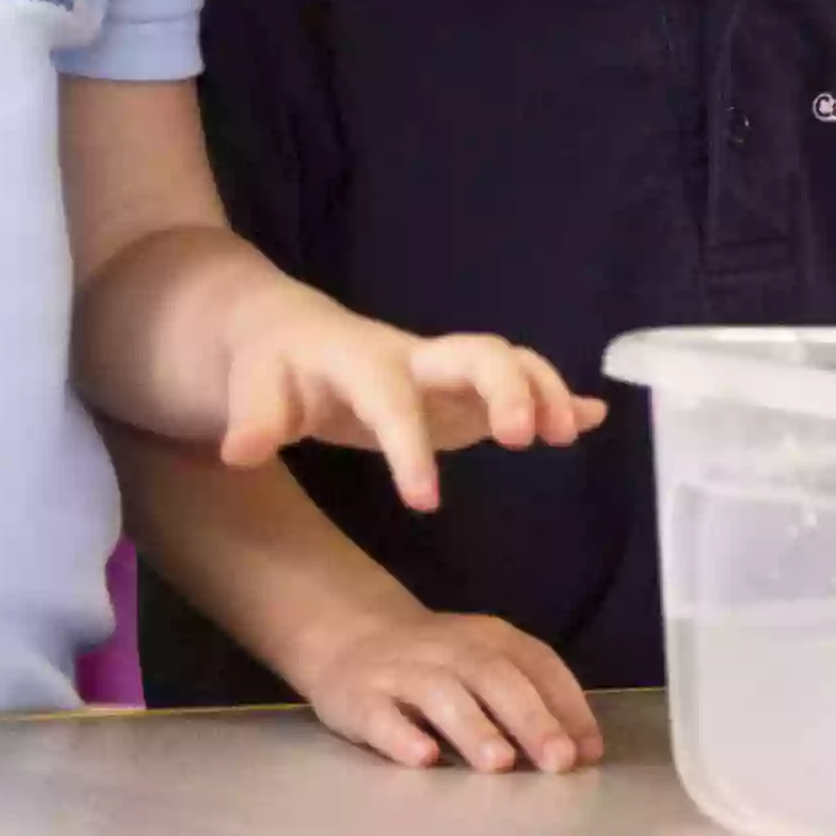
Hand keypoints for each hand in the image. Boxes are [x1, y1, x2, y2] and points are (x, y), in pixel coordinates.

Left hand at [213, 287, 604, 513]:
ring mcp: (445, 372)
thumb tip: (241, 452)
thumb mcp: (250, 387)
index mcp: (362, 360)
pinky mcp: (463, 391)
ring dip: (545, 392)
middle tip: (526, 440)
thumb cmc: (268, 365)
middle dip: (509, 388)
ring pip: (509, 362)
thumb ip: (253, 418)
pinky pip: (519, 382)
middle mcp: (415, 358)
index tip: (425, 503)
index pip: (392, 398)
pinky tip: (594, 419)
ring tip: (568, 434)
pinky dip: (559, 397)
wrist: (286, 331)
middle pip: (478, 353)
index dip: (410, 446)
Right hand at [292, 604, 604, 775]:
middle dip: (531, 720)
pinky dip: (402, 737)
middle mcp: (451, 650)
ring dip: (474, 728)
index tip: (588, 752)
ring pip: (441, 695)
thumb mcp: (489, 664)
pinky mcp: (358, 698)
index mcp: (492, 640)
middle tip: (558, 761)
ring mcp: (402, 672)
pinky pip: (380, 717)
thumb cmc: (439, 664)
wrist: (349, 635)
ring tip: (500, 764)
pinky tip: (423, 759)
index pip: (539, 666)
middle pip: (496, 678)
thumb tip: (587, 751)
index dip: (568, 707)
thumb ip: (536, 700)